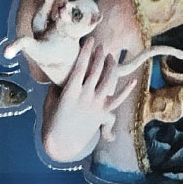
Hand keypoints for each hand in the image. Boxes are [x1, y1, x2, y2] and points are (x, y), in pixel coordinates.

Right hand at [43, 37, 135, 161]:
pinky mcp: (103, 113)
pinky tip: (133, 80)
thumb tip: (61, 72)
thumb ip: (57, 86)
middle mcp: (85, 96)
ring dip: (111, 66)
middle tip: (100, 46)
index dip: (86, 51)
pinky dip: (126, 90)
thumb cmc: (52, 120)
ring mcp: (95, 104)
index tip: (90, 40)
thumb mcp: (49, 100)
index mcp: (70, 91)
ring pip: (109, 81)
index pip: (80, 66)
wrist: (63, 143)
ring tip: (110, 57)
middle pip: (96, 70)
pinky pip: (117, 100)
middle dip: (99, 55)